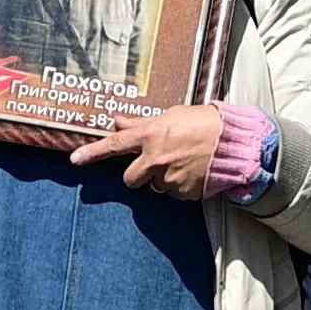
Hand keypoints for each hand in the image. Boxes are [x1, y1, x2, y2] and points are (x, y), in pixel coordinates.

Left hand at [73, 104, 238, 197]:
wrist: (235, 143)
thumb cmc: (204, 122)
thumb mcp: (171, 116)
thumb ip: (141, 123)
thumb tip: (118, 121)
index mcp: (149, 136)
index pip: (113, 145)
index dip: (91, 152)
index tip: (74, 159)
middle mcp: (154, 159)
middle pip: (130, 179)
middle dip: (138, 175)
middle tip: (155, 164)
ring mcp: (168, 178)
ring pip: (154, 186)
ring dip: (162, 179)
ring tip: (183, 163)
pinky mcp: (183, 193)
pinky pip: (174, 194)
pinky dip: (180, 185)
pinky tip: (194, 172)